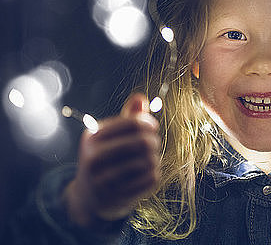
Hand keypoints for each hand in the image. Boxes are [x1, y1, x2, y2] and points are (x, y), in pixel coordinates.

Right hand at [64, 93, 160, 227]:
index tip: (153, 127)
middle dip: (154, 141)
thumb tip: (140, 97)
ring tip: (149, 159)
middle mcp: (94, 159)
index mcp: (92, 138)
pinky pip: (151, 178)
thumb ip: (127, 117)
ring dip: (155, 158)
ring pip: (150, 161)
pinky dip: (154, 174)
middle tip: (153, 144)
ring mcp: (104, 180)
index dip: (149, 123)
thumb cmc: (104, 158)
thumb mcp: (109, 136)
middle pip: (144, 142)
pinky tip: (146, 174)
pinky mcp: (118, 196)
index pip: (134, 123)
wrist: (89, 198)